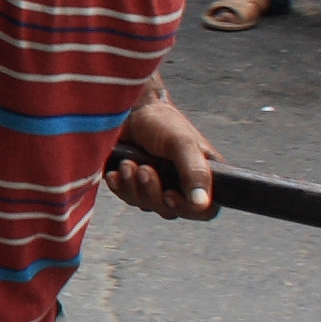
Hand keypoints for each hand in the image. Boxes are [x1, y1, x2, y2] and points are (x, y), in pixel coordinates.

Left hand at [105, 98, 218, 220]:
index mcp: (201, 175)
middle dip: (152, 192)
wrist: (129, 111)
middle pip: (170, 211)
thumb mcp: (182, 143)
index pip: (204, 210)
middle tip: (143, 169)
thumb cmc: (161, 121)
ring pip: (147, 205)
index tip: (169, 195)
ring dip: (134, 186)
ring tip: (129, 163)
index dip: (187, 209)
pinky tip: (116, 172)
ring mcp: (157, 186)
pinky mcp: (134, 184)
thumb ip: (195, 172)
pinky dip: (120, 186)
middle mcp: (181, 184)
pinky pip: (128, 198)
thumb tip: (203, 203)